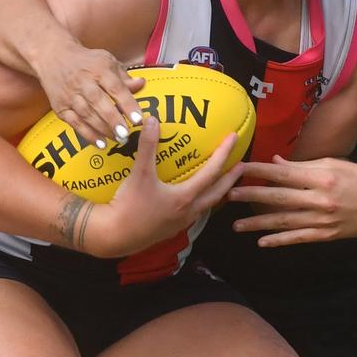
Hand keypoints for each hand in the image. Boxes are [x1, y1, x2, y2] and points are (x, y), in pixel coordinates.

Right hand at [35, 35, 145, 144]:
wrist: (54, 57)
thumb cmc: (87, 62)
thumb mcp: (108, 62)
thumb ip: (124, 77)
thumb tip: (141, 84)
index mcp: (99, 69)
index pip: (115, 87)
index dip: (127, 104)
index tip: (138, 118)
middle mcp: (83, 82)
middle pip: (98, 102)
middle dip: (113, 120)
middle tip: (126, 134)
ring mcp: (70, 95)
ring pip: (86, 115)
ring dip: (103, 129)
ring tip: (118, 139)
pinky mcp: (61, 107)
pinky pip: (75, 123)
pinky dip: (88, 134)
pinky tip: (101, 143)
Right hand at [89, 116, 242, 257]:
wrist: (114, 236)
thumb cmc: (128, 206)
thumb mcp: (139, 174)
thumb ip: (147, 146)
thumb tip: (153, 120)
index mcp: (185, 197)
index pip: (212, 172)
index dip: (224, 153)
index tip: (233, 138)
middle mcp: (188, 211)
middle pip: (218, 192)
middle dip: (231, 178)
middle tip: (242, 166)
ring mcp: (180, 222)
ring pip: (207, 205)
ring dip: (217, 192)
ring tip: (223, 182)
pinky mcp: (170, 228)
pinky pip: (194, 212)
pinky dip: (200, 201)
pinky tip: (192, 197)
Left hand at [229, 155, 356, 246]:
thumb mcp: (333, 164)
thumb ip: (303, 166)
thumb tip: (276, 164)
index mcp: (321, 177)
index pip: (283, 174)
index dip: (259, 171)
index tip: (239, 168)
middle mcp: (320, 200)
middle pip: (279, 198)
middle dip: (251, 196)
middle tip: (228, 195)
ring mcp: (322, 220)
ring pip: (284, 222)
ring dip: (258, 224)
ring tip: (236, 224)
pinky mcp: (326, 235)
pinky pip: (298, 238)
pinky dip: (279, 241)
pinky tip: (262, 241)